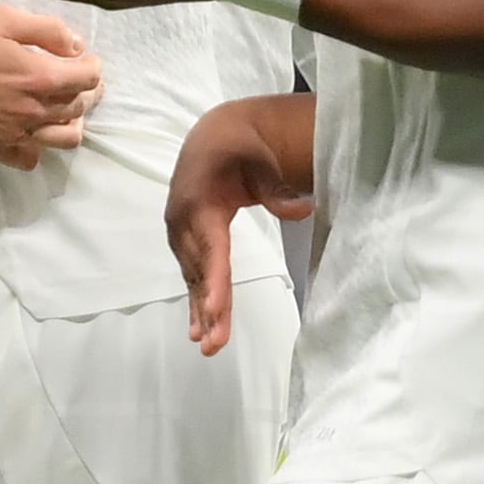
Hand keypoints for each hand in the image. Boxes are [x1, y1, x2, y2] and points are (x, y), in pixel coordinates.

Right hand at [0, 6, 103, 168]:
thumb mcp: (4, 19)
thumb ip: (48, 31)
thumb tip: (76, 46)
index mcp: (41, 77)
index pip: (88, 78)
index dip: (92, 66)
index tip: (84, 59)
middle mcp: (35, 111)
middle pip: (79, 107)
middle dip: (86, 91)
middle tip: (76, 80)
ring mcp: (16, 135)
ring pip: (64, 139)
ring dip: (70, 123)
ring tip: (60, 110)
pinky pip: (30, 159)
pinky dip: (37, 148)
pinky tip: (30, 133)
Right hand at [164, 98, 312, 354]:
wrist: (211, 138)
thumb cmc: (240, 147)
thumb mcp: (261, 159)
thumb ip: (278, 187)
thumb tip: (302, 210)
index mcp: (200, 201)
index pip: (211, 248)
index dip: (214, 282)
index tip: (214, 312)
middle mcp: (183, 221)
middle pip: (201, 271)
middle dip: (208, 309)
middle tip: (214, 344)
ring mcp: (181, 232)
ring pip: (195, 277)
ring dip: (202, 312)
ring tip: (210, 345)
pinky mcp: (185, 240)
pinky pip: (193, 274)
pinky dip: (197, 300)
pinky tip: (200, 327)